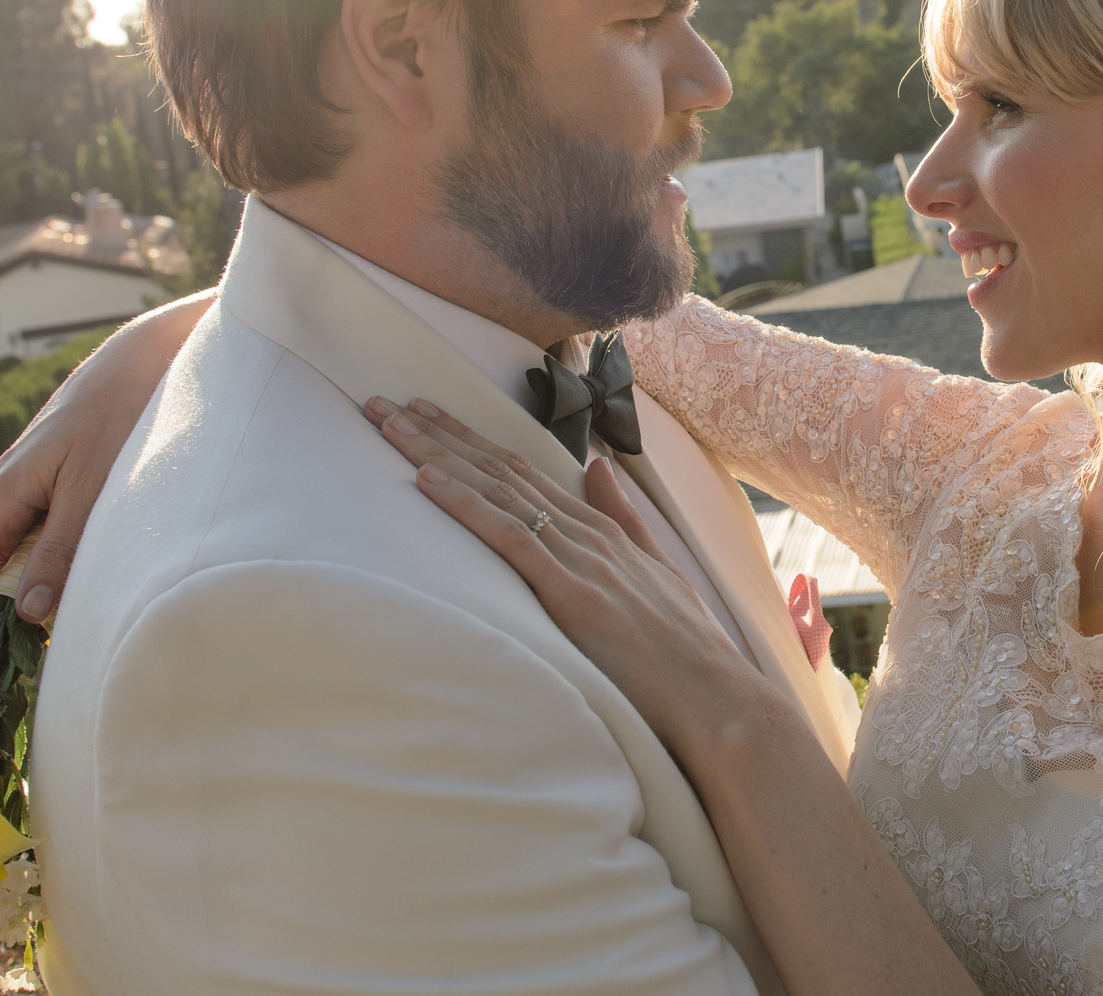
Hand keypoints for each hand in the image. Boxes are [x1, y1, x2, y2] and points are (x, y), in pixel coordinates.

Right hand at [0, 291, 215, 621]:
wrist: (147, 360)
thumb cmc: (119, 422)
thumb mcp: (92, 495)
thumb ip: (60, 554)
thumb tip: (28, 615)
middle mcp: (5, 493)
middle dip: (16, 607)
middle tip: (57, 645)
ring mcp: (31, 486)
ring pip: (24, 552)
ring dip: (47, 581)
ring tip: (84, 612)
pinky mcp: (60, 481)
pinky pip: (48, 532)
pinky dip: (66, 554)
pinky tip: (100, 566)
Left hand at [364, 395, 782, 759]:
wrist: (719, 699)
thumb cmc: (688, 653)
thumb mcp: (659, 572)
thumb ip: (625, 518)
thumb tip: (600, 467)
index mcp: (603, 529)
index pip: (523, 472)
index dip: (471, 441)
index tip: (426, 414)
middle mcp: (589, 533)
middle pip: (499, 470)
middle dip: (439, 435)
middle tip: (383, 404)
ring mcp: (581, 559)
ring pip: (496, 492)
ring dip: (436, 455)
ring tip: (389, 426)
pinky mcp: (573, 593)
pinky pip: (509, 537)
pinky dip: (466, 505)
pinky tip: (427, 481)